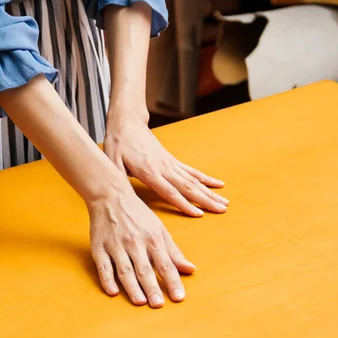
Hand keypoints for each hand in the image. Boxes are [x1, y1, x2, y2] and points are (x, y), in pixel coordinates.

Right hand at [88, 180, 195, 307]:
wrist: (110, 196)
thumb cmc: (138, 214)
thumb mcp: (159, 229)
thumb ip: (174, 252)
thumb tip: (191, 270)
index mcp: (153, 238)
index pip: (166, 264)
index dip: (173, 282)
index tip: (179, 298)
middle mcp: (135, 242)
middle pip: (145, 269)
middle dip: (152, 287)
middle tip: (158, 304)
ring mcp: (116, 245)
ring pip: (125, 270)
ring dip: (132, 287)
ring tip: (140, 302)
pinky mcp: (99, 247)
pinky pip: (103, 266)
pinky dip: (107, 280)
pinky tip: (113, 292)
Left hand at [104, 115, 228, 217]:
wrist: (128, 123)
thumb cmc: (118, 144)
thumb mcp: (113, 162)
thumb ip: (120, 179)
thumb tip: (122, 197)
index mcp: (149, 172)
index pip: (169, 192)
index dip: (184, 204)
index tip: (199, 214)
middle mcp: (164, 168)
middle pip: (188, 187)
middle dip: (206, 200)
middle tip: (221, 210)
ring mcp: (170, 164)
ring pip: (194, 180)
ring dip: (210, 192)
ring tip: (225, 202)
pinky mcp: (172, 160)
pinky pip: (192, 172)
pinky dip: (206, 179)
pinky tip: (218, 184)